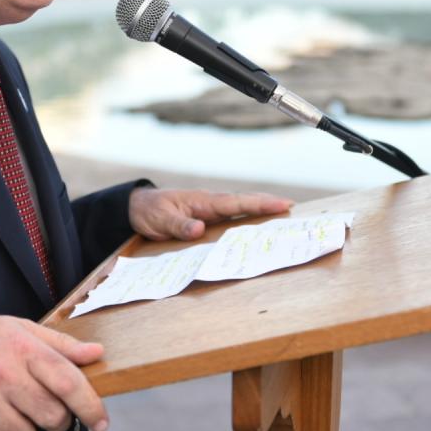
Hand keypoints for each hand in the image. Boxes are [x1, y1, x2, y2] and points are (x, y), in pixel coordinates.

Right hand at [0, 316, 107, 430]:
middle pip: (52, 416)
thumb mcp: (22, 331)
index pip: (66, 381)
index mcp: (22, 348)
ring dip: (26, 430)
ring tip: (12, 410)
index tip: (100, 421)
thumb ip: (62, 345)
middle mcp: (2, 373)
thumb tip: (97, 353)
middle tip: (44, 408)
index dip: (90, 405)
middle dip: (57, 419)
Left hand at [128, 188, 294, 240]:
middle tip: (292, 207)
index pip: (237, 203)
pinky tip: (257, 227)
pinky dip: (248, 220)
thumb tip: (199, 229)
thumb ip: (179, 225)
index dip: (260, 204)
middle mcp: (212, 204)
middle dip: (268, 204)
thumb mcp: (161, 220)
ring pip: (241, 210)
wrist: (138, 208)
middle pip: (245, 203)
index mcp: (204, 202)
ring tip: (283, 215)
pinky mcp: (209, 218)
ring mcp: (212, 211)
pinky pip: (233, 219)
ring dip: (261, 211)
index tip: (282, 204)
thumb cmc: (150, 211)